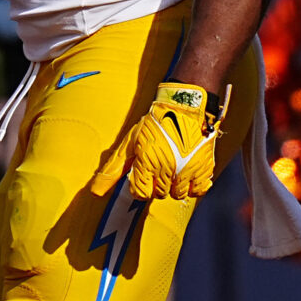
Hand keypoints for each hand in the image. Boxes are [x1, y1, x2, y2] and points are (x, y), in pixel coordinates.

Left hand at [90, 81, 226, 199]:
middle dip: (156, 183)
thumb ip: (113, 169)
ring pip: (178, 194)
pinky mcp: (204, 168)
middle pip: (159, 194)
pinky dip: (193, 186)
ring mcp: (187, 170)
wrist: (184, 107)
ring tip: (173, 168)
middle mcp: (167, 169)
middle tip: (159, 166)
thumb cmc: (154, 123)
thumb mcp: (130, 142)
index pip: (141, 194)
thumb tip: (96, 192)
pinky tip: (187, 174)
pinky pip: (198, 191)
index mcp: (147, 163)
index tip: (144, 174)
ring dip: (174, 185)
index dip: (140, 186)